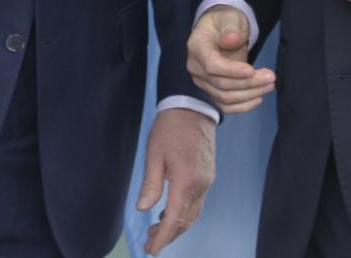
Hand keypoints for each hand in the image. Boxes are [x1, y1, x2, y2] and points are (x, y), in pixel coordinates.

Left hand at [136, 107, 215, 254]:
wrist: (193, 106)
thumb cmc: (170, 128)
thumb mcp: (154, 154)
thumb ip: (150, 184)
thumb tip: (142, 208)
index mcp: (186, 181)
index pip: (174, 218)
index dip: (162, 237)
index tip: (151, 250)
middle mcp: (201, 185)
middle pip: (186, 220)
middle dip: (168, 235)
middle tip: (150, 243)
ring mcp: (207, 181)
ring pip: (194, 213)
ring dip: (177, 226)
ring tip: (157, 231)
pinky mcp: (208, 175)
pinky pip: (197, 202)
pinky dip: (184, 213)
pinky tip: (170, 212)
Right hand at [186, 5, 275, 114]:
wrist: (220, 30)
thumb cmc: (225, 22)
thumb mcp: (229, 17)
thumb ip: (230, 28)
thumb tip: (231, 40)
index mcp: (196, 46)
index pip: (211, 65)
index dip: (231, 71)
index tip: (251, 70)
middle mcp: (195, 67)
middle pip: (220, 84)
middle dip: (248, 83)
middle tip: (271, 77)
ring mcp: (202, 81)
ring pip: (224, 97)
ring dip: (249, 94)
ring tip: (269, 85)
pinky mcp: (211, 91)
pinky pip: (225, 105)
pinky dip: (242, 106)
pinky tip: (258, 98)